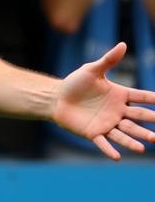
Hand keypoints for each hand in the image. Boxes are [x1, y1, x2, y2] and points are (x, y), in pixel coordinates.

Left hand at [52, 42, 154, 158]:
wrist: (56, 98)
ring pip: (125, 133)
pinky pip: (103, 143)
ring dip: (136, 139)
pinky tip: (117, 157)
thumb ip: (108, 60)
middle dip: (150, 123)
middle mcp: (117, 112)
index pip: (141, 98)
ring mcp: (107, 123)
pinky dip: (109, 150)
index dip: (154, 100)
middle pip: (138, 118)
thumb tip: (123, 44)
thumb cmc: (74, 83)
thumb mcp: (91, 70)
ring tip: (148, 143)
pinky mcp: (93, 133)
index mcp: (119, 96)